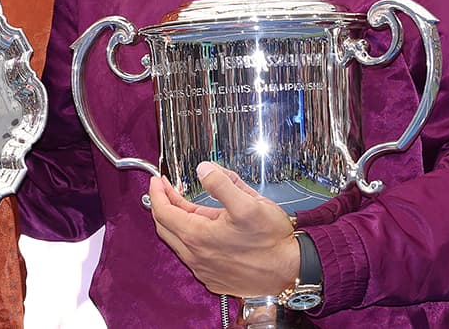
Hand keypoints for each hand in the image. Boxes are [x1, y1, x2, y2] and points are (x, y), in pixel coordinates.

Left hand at [149, 161, 299, 297]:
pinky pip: (192, 256)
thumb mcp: (249, 203)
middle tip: (167, 189)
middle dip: (163, 205)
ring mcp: (204, 270)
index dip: (157, 193)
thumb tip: (203, 170)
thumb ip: (222, 183)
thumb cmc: (273, 241)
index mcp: (198, 237)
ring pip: (179, 242)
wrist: (291, 271)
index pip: (163, 212)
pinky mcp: (214, 279)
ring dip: (177, 222)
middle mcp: (196, 257)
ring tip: (186, 205)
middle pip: (166, 228)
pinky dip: (190, 239)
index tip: (157, 181)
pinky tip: (203, 229)